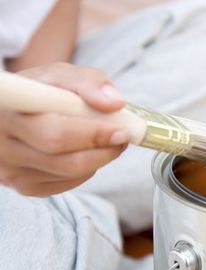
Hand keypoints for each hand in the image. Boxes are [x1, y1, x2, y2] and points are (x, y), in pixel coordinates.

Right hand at [0, 63, 129, 195]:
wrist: (17, 112)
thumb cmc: (42, 92)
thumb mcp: (61, 75)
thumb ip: (89, 82)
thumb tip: (115, 103)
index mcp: (9, 112)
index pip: (56, 134)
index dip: (92, 134)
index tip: (120, 130)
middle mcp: (3, 145)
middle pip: (66, 161)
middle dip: (104, 150)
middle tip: (123, 137)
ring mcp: (11, 171)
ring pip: (70, 174)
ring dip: (100, 159)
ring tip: (108, 140)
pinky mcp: (24, 187)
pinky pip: (67, 184)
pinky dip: (86, 169)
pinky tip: (86, 152)